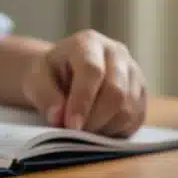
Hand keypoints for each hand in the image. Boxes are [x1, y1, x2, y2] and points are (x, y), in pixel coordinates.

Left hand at [21, 30, 146, 135]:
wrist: (65, 73)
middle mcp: (117, 53)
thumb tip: (59, 117)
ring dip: (105, 127)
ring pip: (129, 109)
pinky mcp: (141, 93)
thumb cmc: (50, 75)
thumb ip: (44, 96)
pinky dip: (117, 131)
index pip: (92, 71)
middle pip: (116, 92)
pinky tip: (98, 128)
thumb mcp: (35, 79)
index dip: (82, 101)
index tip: (70, 126)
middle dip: (94, 119)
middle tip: (75, 133)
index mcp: (89, 43)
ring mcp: (134, 72)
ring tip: (84, 129)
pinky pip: (136, 119)